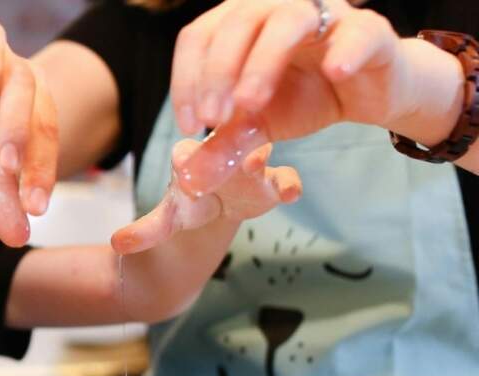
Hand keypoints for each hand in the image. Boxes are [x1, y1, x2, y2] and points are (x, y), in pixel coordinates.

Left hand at [112, 139, 301, 254]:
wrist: (208, 212)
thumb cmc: (184, 209)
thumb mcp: (166, 220)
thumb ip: (146, 231)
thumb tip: (117, 244)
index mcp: (188, 160)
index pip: (184, 156)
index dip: (185, 160)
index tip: (184, 169)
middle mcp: (219, 155)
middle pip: (226, 146)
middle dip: (229, 150)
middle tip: (238, 161)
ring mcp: (246, 165)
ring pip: (258, 155)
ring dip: (261, 159)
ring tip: (264, 171)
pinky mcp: (270, 181)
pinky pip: (283, 178)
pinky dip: (289, 183)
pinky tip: (293, 194)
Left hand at [171, 0, 412, 137]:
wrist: (364, 96)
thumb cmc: (304, 96)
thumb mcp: (257, 124)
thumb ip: (224, 144)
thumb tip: (191, 179)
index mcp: (241, 21)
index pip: (200, 36)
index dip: (187, 79)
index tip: (191, 125)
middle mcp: (277, 6)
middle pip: (238, 22)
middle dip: (218, 72)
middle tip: (214, 119)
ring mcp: (325, 13)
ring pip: (288, 21)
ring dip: (263, 62)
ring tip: (250, 104)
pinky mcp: (368, 30)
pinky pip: (358, 32)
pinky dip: (345, 50)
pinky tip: (333, 73)